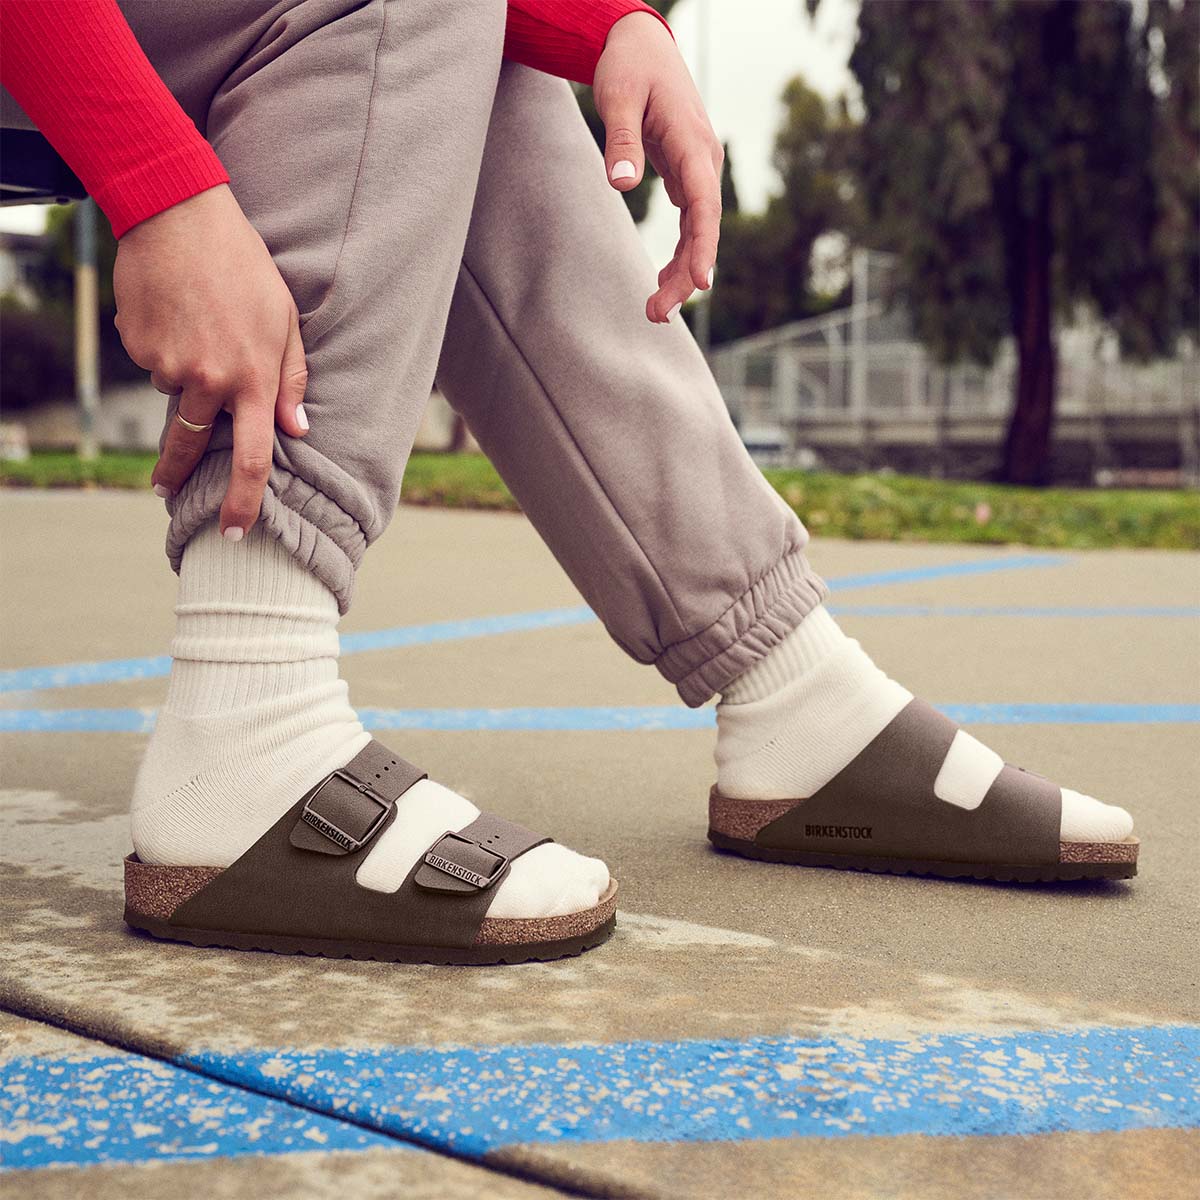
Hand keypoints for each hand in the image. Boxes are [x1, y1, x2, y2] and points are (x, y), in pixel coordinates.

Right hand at [113, 184, 307, 537]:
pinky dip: (161, 348)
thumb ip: (292, 380)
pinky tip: (173, 312)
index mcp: (254, 379)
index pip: (250, 459)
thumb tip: (298, 431)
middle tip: (168, 492)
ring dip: (182, 380)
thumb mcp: (286, 320)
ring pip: (172, 397)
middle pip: (190, 446)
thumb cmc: (245, 268)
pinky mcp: (137, 346)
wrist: (180, 217)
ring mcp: (167, 365)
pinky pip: (151, 364)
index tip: (234, 531)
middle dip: (177, 475)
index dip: (242, 502)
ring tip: (195, 329)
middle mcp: (209, 380)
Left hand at [593, 11, 722, 323]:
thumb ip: (621, 142)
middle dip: (685, 275)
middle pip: (702, 227)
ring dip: (681, 273)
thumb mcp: (619, 96)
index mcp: (692, 143)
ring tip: (656, 311)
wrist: (641, 43)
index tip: (700, 282)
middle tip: (656, 315)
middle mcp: (704, 161)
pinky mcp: (686, 174)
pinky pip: (689, 222)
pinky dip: (679, 254)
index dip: (703, 245)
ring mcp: (697, 169)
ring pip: (697, 231)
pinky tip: (663, 283)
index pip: (703, 203)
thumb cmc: (629, 65)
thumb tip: (620, 186)